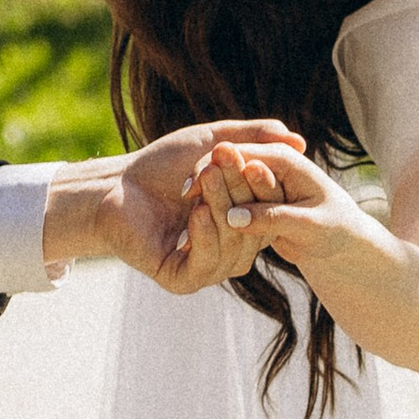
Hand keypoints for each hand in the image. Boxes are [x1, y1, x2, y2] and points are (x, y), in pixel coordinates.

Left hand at [55, 120, 306, 292]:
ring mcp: (207, 267)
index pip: (269, 210)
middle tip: (221, 162)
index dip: (265, 188)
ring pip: (233, 251)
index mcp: (244, 221)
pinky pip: (205, 267)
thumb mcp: (214, 140)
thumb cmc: (164, 163)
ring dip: (221, 211)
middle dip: (239, 195)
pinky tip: (196, 214)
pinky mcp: (181, 280)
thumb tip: (300, 142)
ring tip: (204, 181)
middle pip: (253, 231)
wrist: (117, 184)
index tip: (254, 160)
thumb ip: (255, 138)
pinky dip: (205, 238)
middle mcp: (231, 248)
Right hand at [189, 136, 367, 277]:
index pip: (252, 158)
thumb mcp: (309, 227)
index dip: (225, 170)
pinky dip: (211, 208)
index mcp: (289, 161)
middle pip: (234, 165)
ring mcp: (258, 182)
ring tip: (184, 206)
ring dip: (205, 191)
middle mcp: (271, 165)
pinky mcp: (251, 199)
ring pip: (225, 181)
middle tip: (184, 193)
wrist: (342, 240)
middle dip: (209, 176)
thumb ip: (274, 218)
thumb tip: (235, 218)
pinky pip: (227, 200)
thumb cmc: (335, 230)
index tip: (201, 185)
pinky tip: (194, 224)